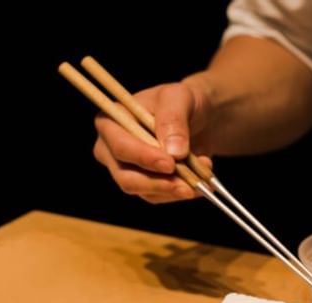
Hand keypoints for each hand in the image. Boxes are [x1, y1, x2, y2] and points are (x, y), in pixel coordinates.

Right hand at [93, 80, 212, 203]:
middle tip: (188, 185)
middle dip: (159, 184)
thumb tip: (174, 151)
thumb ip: (173, 119)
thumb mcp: (178, 97)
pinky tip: (200, 180)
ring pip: (145, 192)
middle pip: (126, 177)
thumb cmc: (180, 101)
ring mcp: (126, 170)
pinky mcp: (145, 185)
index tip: (170, 164)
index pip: (119, 147)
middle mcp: (111, 150)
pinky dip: (182, 192)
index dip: (143, 158)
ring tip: (202, 178)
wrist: (197, 117)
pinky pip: (161, 197)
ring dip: (176, 189)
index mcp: (110, 122)